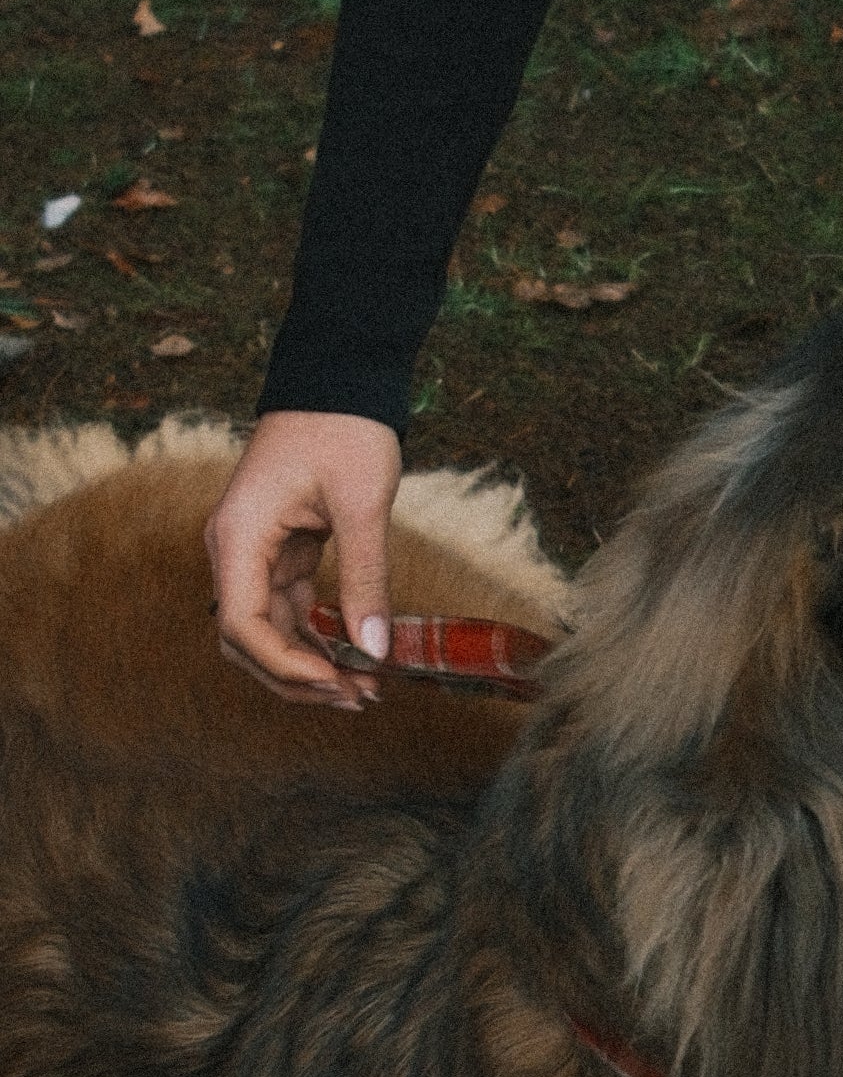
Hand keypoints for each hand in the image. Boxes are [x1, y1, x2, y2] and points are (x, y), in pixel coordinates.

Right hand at [205, 409, 403, 707]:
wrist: (339, 377)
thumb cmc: (345, 427)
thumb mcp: (362, 503)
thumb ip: (366, 578)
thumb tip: (375, 648)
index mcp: (238, 536)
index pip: (242, 624)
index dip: (285, 665)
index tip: (336, 682)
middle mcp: (234, 549)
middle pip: (246, 639)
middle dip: (297, 676)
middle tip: (357, 699)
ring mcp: (254, 551)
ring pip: (268, 629)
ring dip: (310, 662)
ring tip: (363, 689)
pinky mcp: (279, 550)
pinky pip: (288, 608)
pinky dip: (317, 635)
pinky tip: (354, 656)